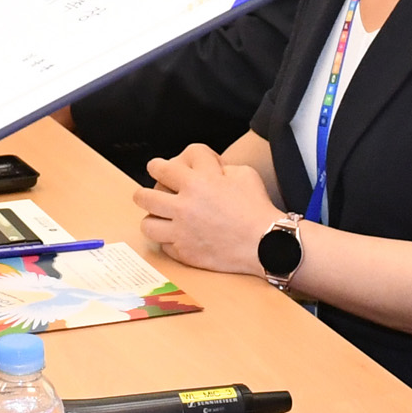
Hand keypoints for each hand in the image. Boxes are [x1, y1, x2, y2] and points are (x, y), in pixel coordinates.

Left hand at [134, 142, 279, 275]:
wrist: (266, 243)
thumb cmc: (257, 208)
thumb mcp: (243, 173)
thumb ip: (220, 168)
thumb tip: (207, 171)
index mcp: (199, 180)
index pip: (169, 163)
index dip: (176, 160)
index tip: (179, 165)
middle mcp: (185, 204)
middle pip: (145, 193)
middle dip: (147, 191)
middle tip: (155, 187)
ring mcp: (182, 230)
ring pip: (147, 223)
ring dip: (153, 217)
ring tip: (159, 217)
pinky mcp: (185, 252)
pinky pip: (162, 245)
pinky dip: (168, 240)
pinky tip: (176, 236)